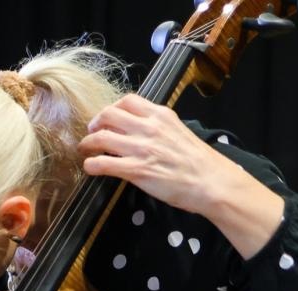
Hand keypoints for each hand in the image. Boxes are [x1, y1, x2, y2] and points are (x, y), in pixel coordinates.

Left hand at [79, 94, 283, 257]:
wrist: (212, 182)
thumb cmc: (199, 162)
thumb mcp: (179, 132)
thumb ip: (158, 127)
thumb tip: (139, 129)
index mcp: (161, 115)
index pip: (128, 101)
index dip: (111, 108)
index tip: (106, 119)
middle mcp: (149, 128)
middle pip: (109, 114)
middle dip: (95, 124)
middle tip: (92, 134)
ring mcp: (142, 148)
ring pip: (101, 138)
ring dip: (87, 144)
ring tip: (85, 150)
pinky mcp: (137, 170)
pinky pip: (103, 164)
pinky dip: (91, 165)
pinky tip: (90, 168)